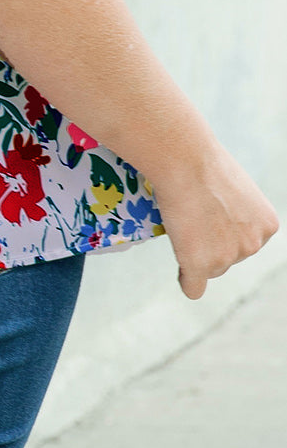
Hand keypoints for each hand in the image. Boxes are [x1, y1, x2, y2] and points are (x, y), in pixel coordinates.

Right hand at [151, 143, 278, 299]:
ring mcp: (227, 257)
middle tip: (191, 214)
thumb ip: (236, 211)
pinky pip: (194, 287)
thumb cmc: (202, 161)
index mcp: (267, 225)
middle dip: (210, 243)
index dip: (223, 228)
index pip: (245, 242)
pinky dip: (188, 281)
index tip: (208, 212)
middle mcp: (253, 245)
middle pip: (228, 258)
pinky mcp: (201, 264)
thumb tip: (219, 223)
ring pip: (209, 268)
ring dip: (195, 252)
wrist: (183, 159)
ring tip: (181, 221)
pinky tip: (182, 274)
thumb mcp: (235, 187)